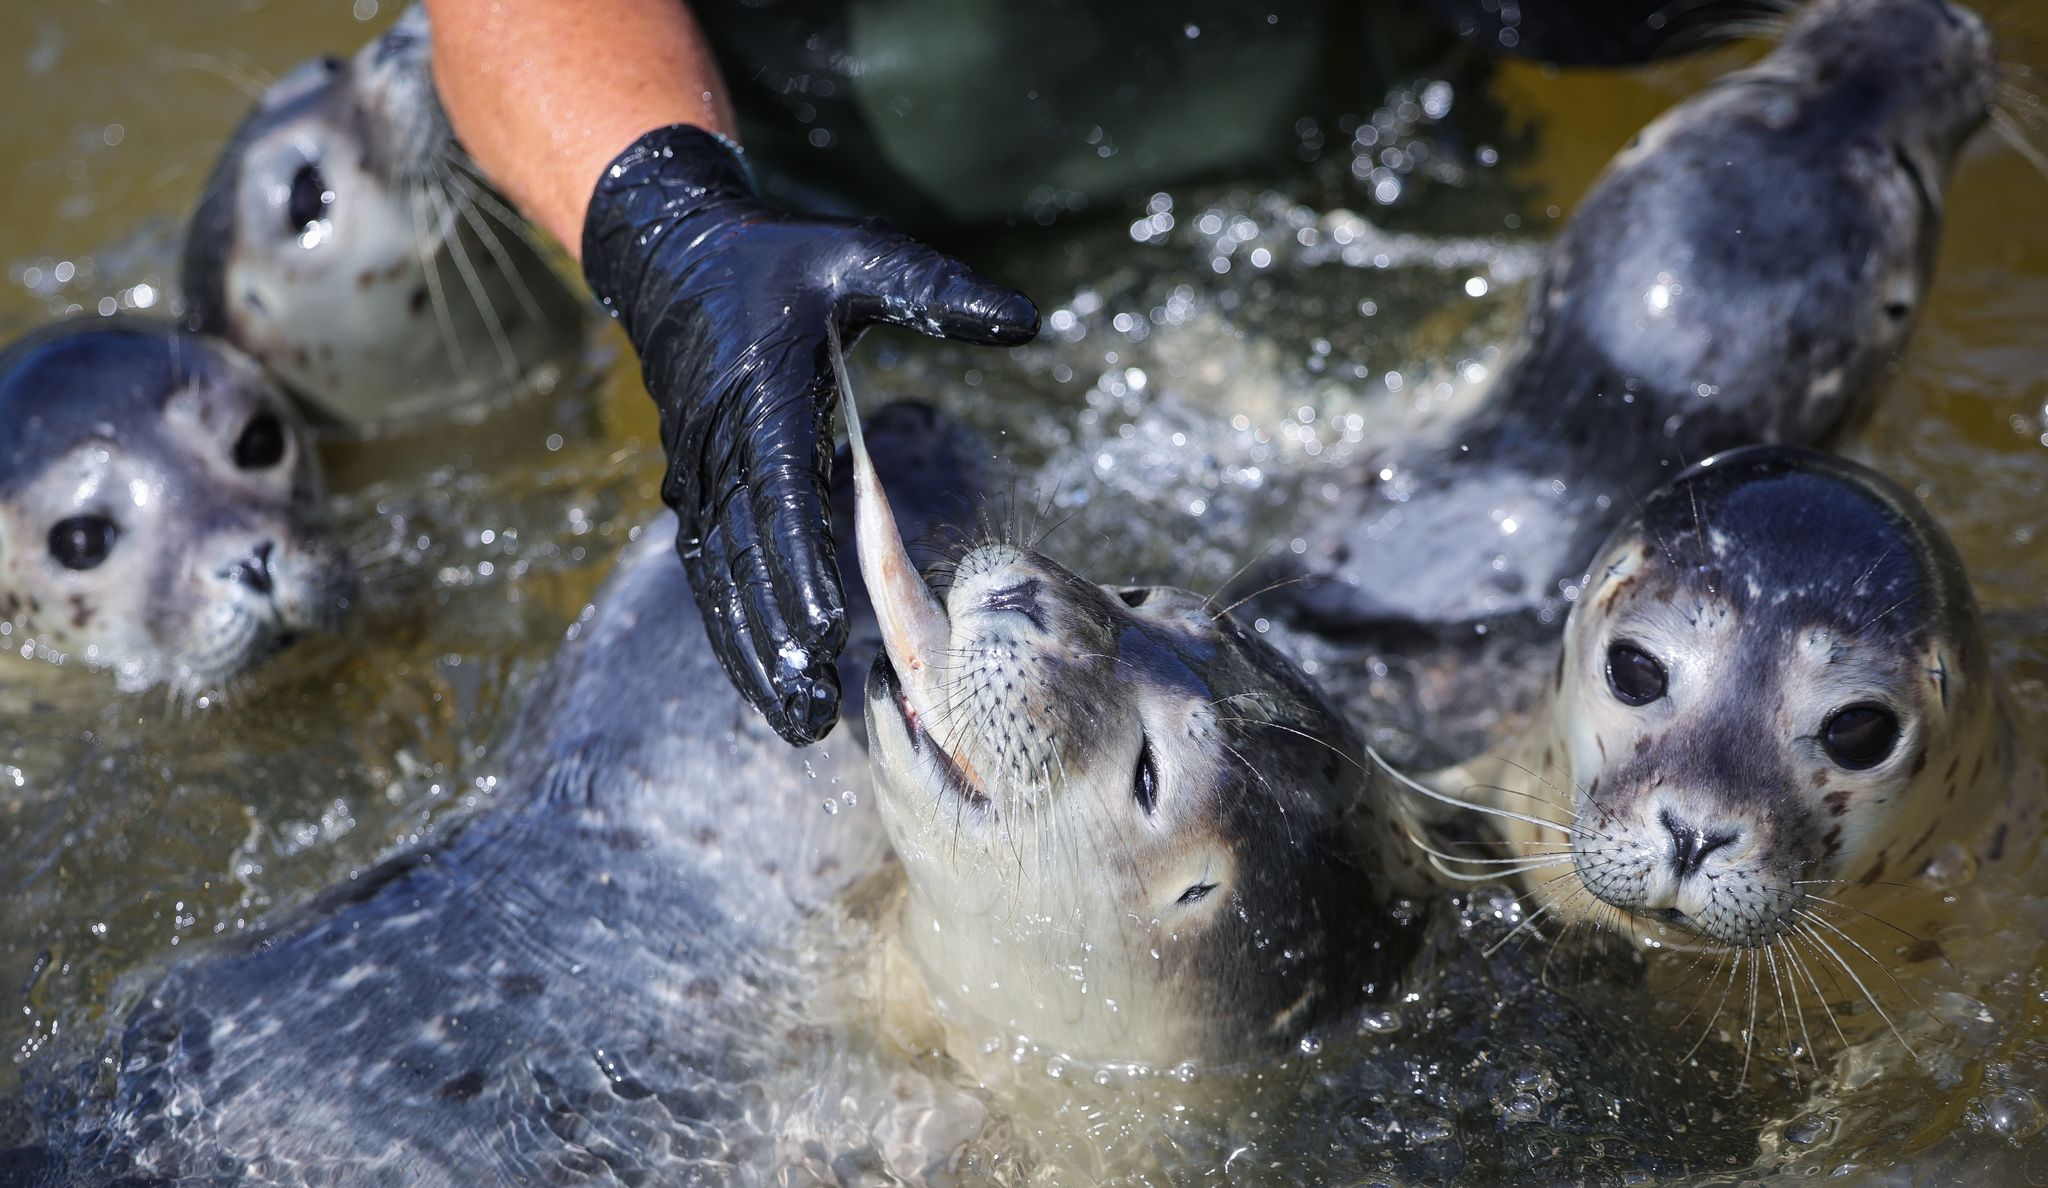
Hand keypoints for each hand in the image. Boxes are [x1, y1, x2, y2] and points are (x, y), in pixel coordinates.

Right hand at [582, 124, 1037, 744]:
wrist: (673, 258)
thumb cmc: (780, 259)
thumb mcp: (861, 253)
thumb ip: (939, 289)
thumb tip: (1029, 320)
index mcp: (762, 394)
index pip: (782, 495)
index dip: (802, 569)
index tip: (827, 633)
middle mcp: (721, 444)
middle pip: (749, 559)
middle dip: (781, 641)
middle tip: (817, 712)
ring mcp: (699, 472)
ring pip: (723, 578)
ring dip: (754, 652)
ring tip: (796, 720)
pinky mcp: (695, 489)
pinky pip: (710, 570)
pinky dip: (732, 627)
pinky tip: (760, 679)